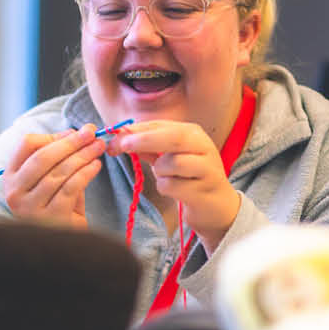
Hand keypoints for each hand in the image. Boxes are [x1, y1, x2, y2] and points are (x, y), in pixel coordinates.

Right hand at [2, 125, 105, 227]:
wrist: (63, 245)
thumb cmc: (59, 207)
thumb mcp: (53, 180)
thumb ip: (60, 157)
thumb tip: (78, 133)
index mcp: (11, 178)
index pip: (26, 145)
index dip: (53, 135)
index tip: (76, 132)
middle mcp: (15, 193)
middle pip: (42, 158)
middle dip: (71, 143)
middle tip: (92, 133)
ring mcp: (30, 208)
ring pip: (58, 173)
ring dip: (82, 156)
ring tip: (98, 147)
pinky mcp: (50, 218)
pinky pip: (70, 188)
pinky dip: (86, 173)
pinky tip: (96, 166)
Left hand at [106, 119, 241, 247]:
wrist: (214, 203)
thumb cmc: (186, 175)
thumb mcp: (167, 155)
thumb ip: (146, 146)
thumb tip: (118, 139)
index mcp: (192, 133)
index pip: (161, 125)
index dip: (136, 130)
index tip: (114, 137)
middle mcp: (203, 146)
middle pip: (173, 137)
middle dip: (144, 140)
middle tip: (122, 146)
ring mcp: (207, 168)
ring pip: (172, 163)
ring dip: (159, 172)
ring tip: (167, 176)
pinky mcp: (205, 190)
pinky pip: (172, 186)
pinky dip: (165, 188)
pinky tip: (176, 190)